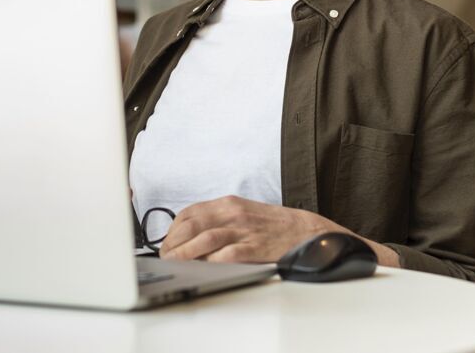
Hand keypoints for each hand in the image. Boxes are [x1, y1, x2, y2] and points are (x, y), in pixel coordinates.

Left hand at [158, 195, 399, 266]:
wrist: (309, 232)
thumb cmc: (275, 226)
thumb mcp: (245, 213)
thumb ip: (220, 219)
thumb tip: (191, 234)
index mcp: (229, 203)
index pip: (190, 213)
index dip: (172, 230)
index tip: (166, 243)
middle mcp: (234, 214)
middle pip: (192, 224)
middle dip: (173, 243)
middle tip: (165, 257)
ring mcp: (244, 230)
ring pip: (204, 238)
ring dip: (185, 253)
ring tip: (174, 264)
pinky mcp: (254, 247)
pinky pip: (226, 255)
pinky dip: (209, 262)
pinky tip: (200, 269)